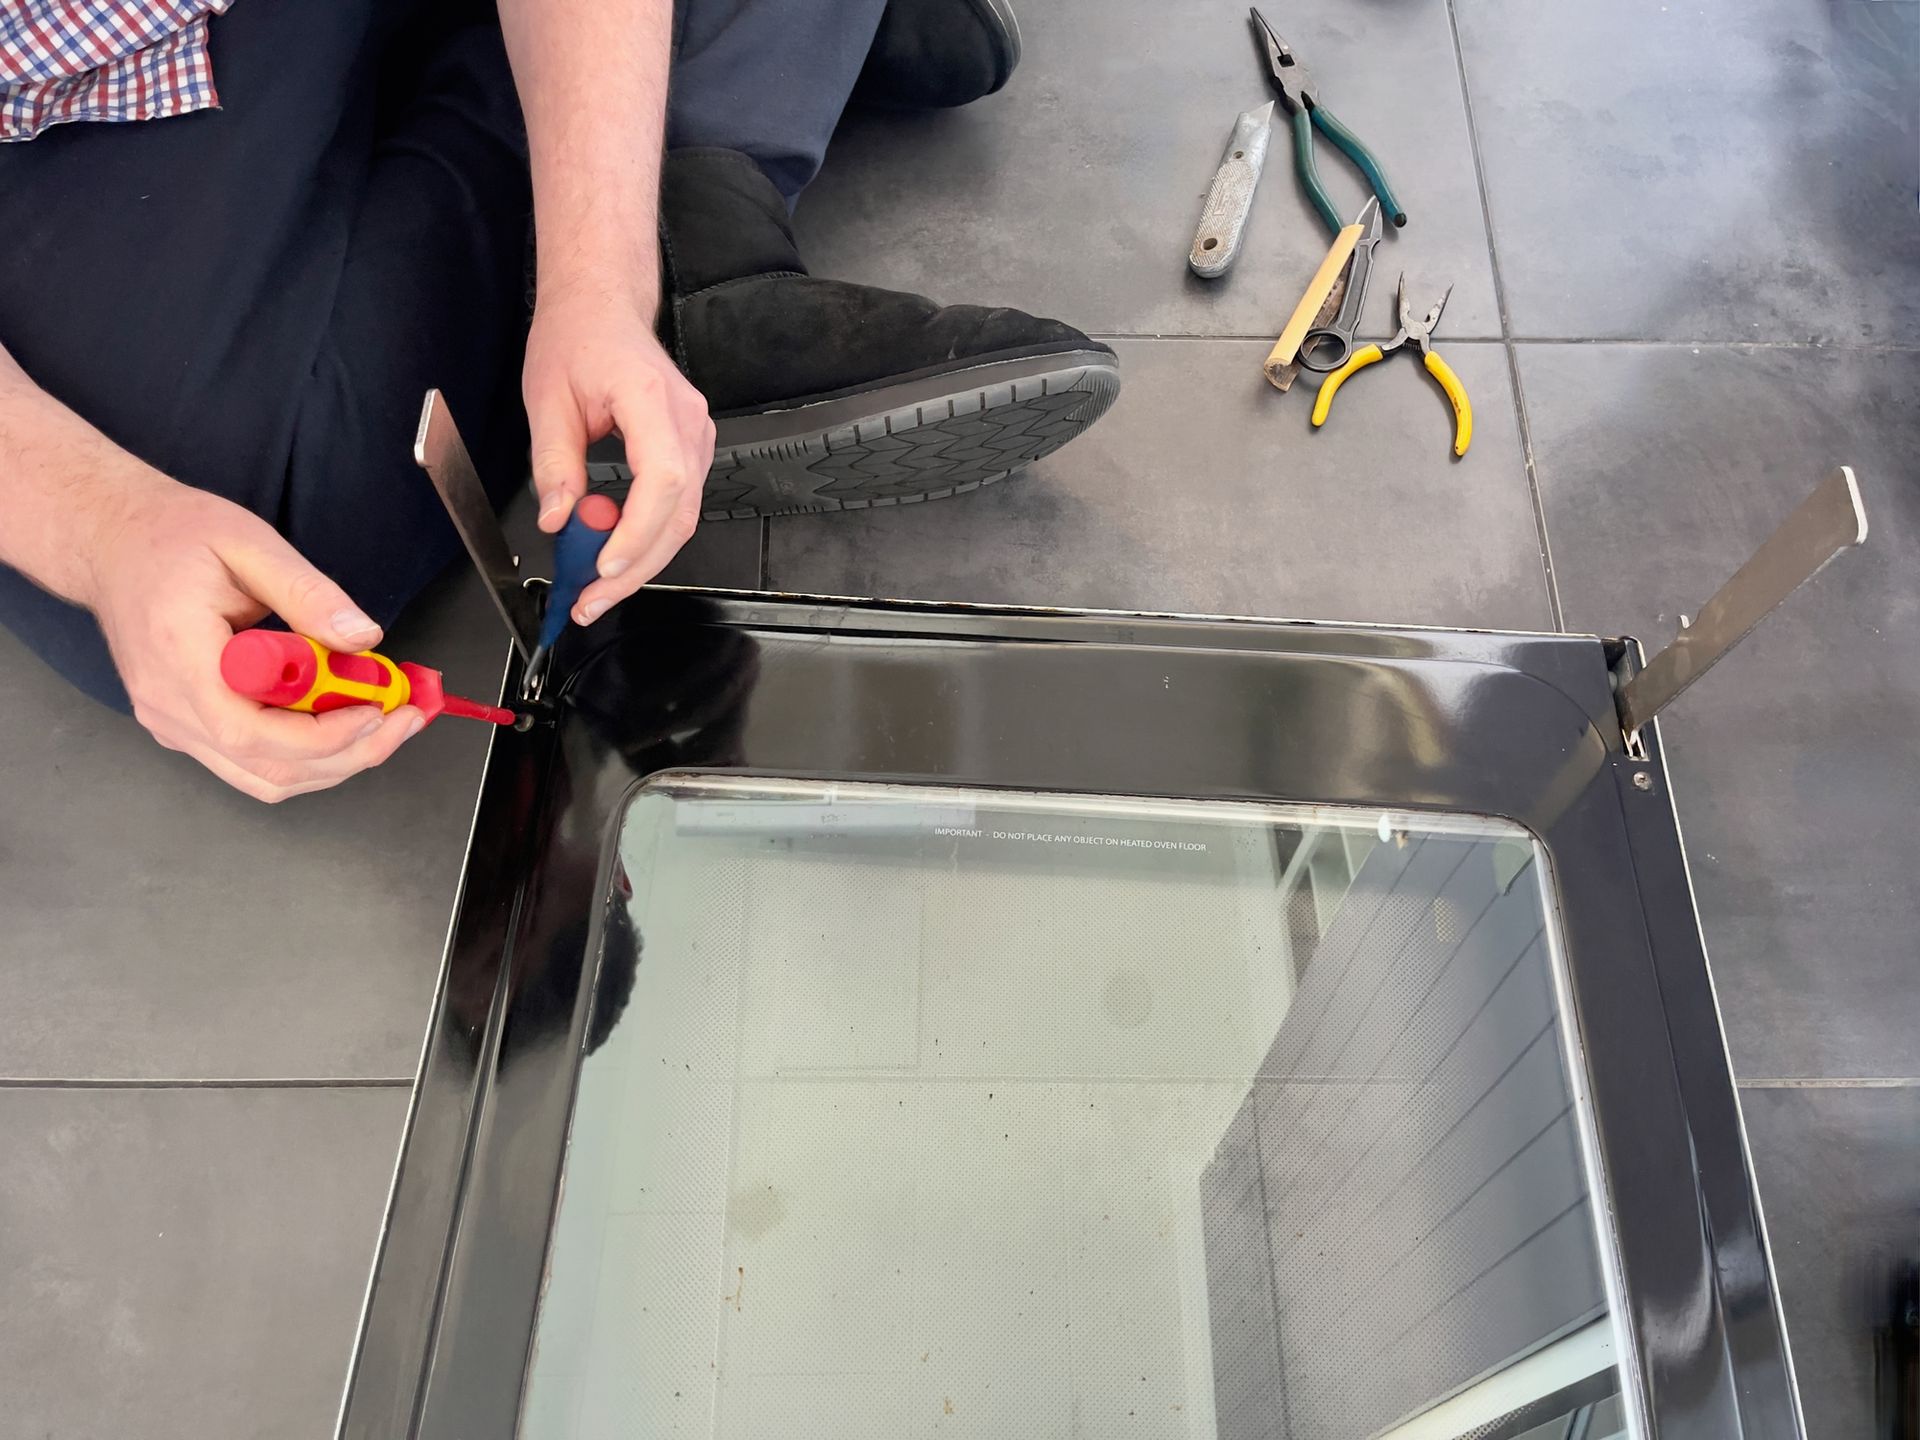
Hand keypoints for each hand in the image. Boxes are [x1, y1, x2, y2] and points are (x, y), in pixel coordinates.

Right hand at [86, 478, 421, 801]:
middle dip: (350, 754)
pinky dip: (305, 755)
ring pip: (263, 779)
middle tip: (404, 718)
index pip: (252, 732)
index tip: (377, 712)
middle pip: (267, 768)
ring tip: (385, 722)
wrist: (112, 542)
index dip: (324, 736)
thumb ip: (308, 592)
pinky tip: (341, 723)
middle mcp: (169, 704)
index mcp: (181, 657)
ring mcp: (172, 723)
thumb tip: (362, 637)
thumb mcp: (248, 543)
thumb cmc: (170, 538)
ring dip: (334, 762)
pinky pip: (250, 765)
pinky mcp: (183, 727)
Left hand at [522, 279, 714, 625]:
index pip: (663, 477)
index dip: (638, 529)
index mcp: (649, 397)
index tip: (604, 564)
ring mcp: (697, 435)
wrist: (602, 308)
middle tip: (590, 599)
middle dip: (636, 566)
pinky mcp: (691, 449)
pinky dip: (647, 536)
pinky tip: (614, 554)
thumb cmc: (576, 339)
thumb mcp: (547, 399)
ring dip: (641, 559)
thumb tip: (559, 520)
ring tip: (596, 587)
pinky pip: (678, 506)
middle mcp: (686, 419)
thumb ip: (555, 463)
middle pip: (679, 512)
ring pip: (682, 518)